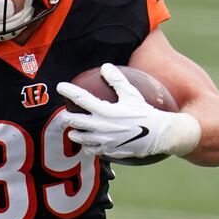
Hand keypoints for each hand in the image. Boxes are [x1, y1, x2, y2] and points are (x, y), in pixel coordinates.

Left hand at [57, 63, 200, 158]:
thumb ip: (116, 80)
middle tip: (66, 114)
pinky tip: (88, 144)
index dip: (69, 91)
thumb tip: (105, 66)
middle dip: (68, 117)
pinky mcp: (108, 151)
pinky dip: (88, 146)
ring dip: (75, 133)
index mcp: (105, 111)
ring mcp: (104, 141)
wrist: (157, 135)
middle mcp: (101, 126)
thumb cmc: (144, 112)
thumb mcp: (131, 93)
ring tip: (73, 131)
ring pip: (81, 138)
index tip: (60, 86)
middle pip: (75, 121)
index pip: (81, 99)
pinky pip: (92, 150)